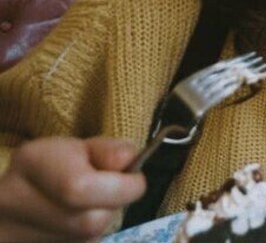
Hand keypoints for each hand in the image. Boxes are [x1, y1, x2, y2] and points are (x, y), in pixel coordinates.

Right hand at [0, 137, 145, 241]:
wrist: (23, 189)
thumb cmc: (60, 165)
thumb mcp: (86, 147)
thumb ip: (111, 151)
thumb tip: (129, 160)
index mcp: (31, 162)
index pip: (79, 188)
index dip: (119, 188)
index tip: (136, 182)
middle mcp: (13, 199)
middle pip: (86, 223)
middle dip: (110, 208)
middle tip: (111, 195)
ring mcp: (11, 232)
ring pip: (82, 242)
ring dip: (97, 226)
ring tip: (87, 208)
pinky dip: (82, 239)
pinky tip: (73, 223)